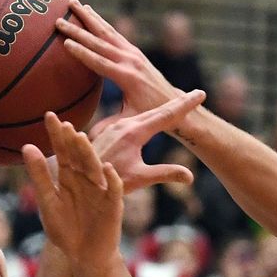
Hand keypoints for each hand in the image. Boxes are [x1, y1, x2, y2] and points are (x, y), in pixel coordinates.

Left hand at [23, 112, 122, 265]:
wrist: (84, 256)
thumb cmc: (65, 230)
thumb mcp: (48, 202)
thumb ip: (39, 176)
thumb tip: (26, 146)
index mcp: (68, 177)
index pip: (62, 151)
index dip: (56, 135)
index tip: (49, 115)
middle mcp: (86, 179)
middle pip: (79, 156)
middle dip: (72, 141)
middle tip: (64, 124)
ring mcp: (101, 191)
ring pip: (95, 169)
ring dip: (88, 154)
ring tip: (80, 138)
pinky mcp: (113, 206)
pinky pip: (114, 190)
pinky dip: (112, 180)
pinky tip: (107, 168)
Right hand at [57, 0, 186, 124]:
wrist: (175, 103)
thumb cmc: (150, 115)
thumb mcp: (131, 122)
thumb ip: (110, 125)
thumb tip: (89, 137)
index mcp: (127, 77)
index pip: (100, 62)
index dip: (83, 53)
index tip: (65, 43)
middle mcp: (130, 60)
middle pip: (100, 42)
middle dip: (78, 30)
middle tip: (58, 20)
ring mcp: (132, 53)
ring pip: (107, 31)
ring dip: (88, 17)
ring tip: (72, 3)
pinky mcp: (133, 51)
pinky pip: (113, 33)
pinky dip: (99, 21)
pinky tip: (88, 12)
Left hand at [90, 91, 205, 190]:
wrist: (75, 181)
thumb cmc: (105, 183)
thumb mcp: (138, 179)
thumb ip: (164, 174)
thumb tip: (190, 176)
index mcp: (135, 132)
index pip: (166, 116)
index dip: (185, 105)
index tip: (201, 93)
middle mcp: (123, 125)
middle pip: (155, 111)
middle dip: (176, 103)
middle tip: (196, 94)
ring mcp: (112, 128)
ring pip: (140, 115)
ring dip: (158, 108)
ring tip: (174, 102)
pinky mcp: (104, 134)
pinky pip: (127, 121)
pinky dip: (141, 115)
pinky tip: (143, 115)